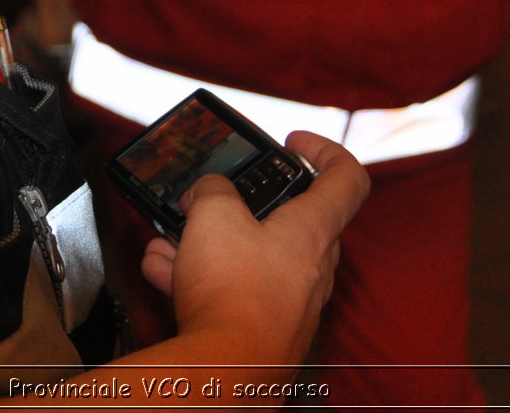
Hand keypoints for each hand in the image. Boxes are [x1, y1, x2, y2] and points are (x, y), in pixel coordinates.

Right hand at [140, 132, 369, 365]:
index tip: (294, 141)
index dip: (324, 149)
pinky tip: (163, 270)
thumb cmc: (235, 292)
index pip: (347, 177)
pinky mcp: (265, 325)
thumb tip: (208, 194)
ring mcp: (291, 299)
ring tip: (171, 238)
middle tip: (214, 196)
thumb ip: (212, 190)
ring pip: (252, 255)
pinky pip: (234, 288)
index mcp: (314, 229)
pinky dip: (201, 276)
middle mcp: (312, 265)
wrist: (227, 368)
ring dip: (211, 242)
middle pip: (291, 218)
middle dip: (245, 203)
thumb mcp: (213, 213)